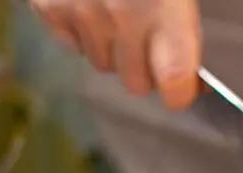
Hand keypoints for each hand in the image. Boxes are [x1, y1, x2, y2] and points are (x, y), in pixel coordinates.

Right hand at [30, 0, 201, 109]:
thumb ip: (183, 29)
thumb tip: (193, 80)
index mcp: (164, 8)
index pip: (174, 82)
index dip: (181, 93)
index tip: (185, 91)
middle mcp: (121, 14)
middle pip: (137, 83)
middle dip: (147, 71)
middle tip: (153, 41)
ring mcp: (81, 10)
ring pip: (102, 64)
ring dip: (113, 49)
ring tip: (120, 12)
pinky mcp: (48, 4)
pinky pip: (69, 42)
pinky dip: (80, 31)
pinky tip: (91, 5)